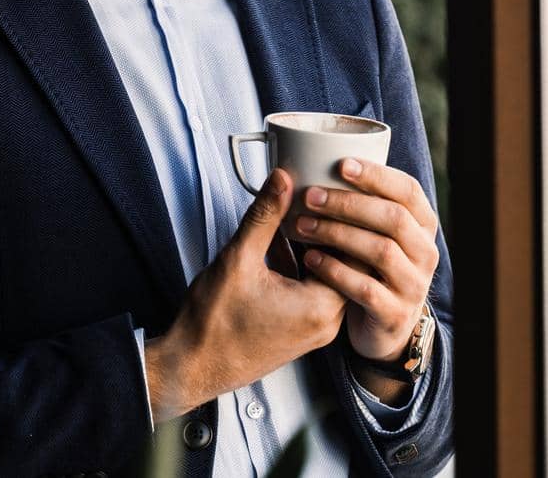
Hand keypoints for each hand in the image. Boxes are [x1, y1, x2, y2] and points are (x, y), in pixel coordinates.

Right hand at [145, 169, 346, 420]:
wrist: (192, 367)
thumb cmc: (213, 324)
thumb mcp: (238, 259)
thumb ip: (265, 216)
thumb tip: (283, 180)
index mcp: (319, 307)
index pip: (355, 254)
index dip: (343, 221)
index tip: (331, 196)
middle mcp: (326, 323)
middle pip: (346, 265)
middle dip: (331, 231)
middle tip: (316, 201)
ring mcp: (314, 331)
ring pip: (329, 277)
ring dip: (315, 249)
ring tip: (296, 220)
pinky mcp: (301, 332)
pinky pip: (314, 292)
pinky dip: (303, 268)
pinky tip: (278, 248)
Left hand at [288, 158, 438, 365]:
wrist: (384, 328)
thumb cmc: (370, 267)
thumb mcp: (374, 233)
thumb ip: (360, 203)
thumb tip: (315, 159)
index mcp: (422, 224)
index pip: (408, 190)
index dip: (377, 175)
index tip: (341, 164)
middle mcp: (425, 252)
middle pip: (393, 218)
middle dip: (348, 203)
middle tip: (310, 195)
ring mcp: (413, 285)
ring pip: (380, 251)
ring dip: (337, 233)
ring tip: (301, 225)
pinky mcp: (394, 314)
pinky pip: (365, 289)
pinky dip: (335, 271)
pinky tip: (311, 258)